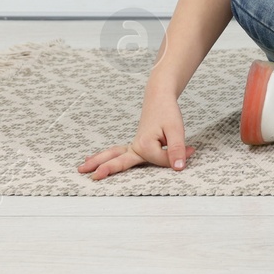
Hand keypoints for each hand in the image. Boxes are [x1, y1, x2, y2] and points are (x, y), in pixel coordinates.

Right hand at [78, 91, 195, 179]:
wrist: (160, 97)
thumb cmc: (167, 112)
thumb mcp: (176, 130)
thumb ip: (177, 149)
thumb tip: (178, 168)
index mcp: (144, 145)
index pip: (162, 160)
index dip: (179, 155)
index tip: (190, 149)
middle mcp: (135, 146)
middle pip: (119, 161)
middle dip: (107, 169)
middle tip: (94, 177)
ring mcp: (133, 145)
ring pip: (114, 155)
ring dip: (99, 162)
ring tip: (82, 168)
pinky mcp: (135, 144)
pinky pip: (118, 152)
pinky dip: (107, 156)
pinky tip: (94, 159)